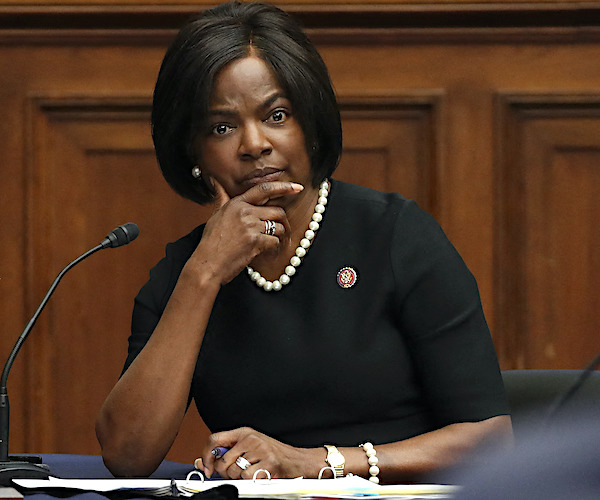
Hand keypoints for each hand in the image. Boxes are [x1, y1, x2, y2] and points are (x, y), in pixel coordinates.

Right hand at [186, 179, 303, 284]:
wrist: (207, 264)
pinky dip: (275, 249)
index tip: (297, 187)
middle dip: (284, 223)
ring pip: (279, 227)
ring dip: (281, 237)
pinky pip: (275, 241)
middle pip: (277, 210)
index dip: (283, 187)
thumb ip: (221, 198)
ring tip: (275, 244)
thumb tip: (215, 181)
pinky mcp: (255, 241)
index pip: (264, 189)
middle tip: (284, 232)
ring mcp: (250, 226)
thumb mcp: (215, 215)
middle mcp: (244, 212)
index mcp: (236, 203)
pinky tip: (269, 253)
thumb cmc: (211, 242)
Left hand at [195, 427, 321, 478]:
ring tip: (251, 472)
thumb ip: (227, 452)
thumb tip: (201, 461)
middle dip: (225, 473)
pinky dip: (251, 481)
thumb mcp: (249, 447)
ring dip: (239, 478)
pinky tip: (259, 474)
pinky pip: (247, 477)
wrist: (296, 459)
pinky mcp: (267, 462)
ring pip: (234, 471)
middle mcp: (250, 438)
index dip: (206, 456)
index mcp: (244, 432)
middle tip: (235, 473)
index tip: (207, 467)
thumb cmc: (272, 454)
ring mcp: (259, 449)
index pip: (214, 439)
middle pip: (222, 460)